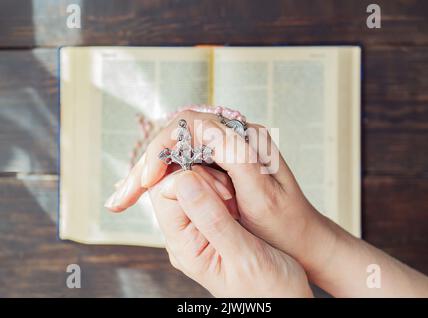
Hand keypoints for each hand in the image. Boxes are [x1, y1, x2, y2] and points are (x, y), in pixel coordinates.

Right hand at [104, 110, 334, 283]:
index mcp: (248, 140)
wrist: (300, 239)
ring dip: (148, 170)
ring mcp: (226, 150)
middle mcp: (235, 137)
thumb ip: (236, 160)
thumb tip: (201, 130)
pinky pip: (183, 161)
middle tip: (123, 194)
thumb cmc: (285, 224)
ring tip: (123, 196)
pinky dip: (160, 177)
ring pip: (175, 149)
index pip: (192, 126)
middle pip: (178, 135)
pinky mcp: (220, 164)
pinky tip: (143, 192)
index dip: (163, 148)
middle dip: (147, 162)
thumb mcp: (263, 196)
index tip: (146, 178)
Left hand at [150, 168, 312, 296]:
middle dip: (203, 178)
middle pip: (175, 188)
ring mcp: (198, 231)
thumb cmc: (267, 290)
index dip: (191, 180)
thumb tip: (184, 180)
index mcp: (184, 247)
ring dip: (215, 183)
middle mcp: (185, 238)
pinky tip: (239, 201)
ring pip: (192, 187)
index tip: (224, 190)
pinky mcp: (213, 225)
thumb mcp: (243, 254)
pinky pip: (208, 194)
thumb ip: (212, 218)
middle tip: (232, 194)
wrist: (284, 302)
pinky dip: (223, 189)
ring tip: (238, 201)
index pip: (165, 194)